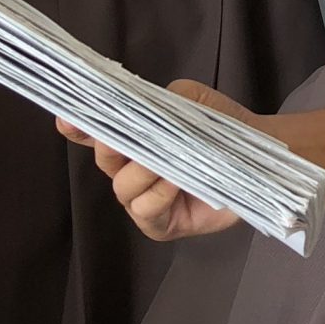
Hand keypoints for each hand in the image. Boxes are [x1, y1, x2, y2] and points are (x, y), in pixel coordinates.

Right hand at [55, 79, 260, 242]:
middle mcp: (131, 169)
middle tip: (127, 138)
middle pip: (104, 159)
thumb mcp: (193, 102)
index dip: (78, 126)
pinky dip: (158, 194)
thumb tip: (141, 107)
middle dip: (113, 147)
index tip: (67, 118)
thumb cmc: (223, 129)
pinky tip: (176, 181)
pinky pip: (144, 210)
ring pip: (122, 186)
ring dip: (143, 171)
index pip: (95, 133)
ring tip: (168, 162)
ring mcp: (143, 198)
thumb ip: (164, 100)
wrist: (257, 157)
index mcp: (133, 138)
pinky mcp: (160, 223)